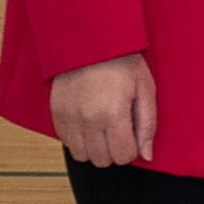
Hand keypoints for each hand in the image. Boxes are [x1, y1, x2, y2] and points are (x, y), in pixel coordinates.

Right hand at [49, 52, 158, 166]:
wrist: (91, 42)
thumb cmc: (123, 63)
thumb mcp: (145, 89)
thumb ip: (147, 124)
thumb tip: (147, 155)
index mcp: (112, 114)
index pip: (122, 156)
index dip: (132, 149)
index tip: (133, 135)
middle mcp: (87, 120)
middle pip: (101, 161)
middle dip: (114, 151)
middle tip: (120, 131)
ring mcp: (68, 118)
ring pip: (81, 156)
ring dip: (95, 148)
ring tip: (103, 128)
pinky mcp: (56, 114)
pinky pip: (66, 142)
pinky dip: (79, 139)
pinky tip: (89, 122)